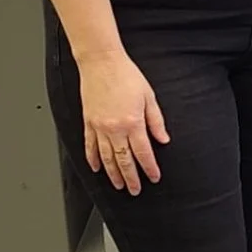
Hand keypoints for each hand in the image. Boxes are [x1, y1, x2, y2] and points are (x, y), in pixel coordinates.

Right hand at [77, 49, 169, 193]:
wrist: (102, 62)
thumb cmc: (126, 74)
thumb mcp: (149, 96)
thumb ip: (156, 120)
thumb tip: (163, 138)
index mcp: (133, 122)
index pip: (143, 152)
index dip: (149, 168)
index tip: (153, 177)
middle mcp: (115, 128)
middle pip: (124, 160)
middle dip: (131, 178)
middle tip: (135, 190)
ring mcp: (100, 127)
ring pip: (107, 158)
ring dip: (113, 174)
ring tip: (118, 185)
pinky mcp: (88, 123)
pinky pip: (90, 147)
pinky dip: (92, 160)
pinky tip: (96, 168)